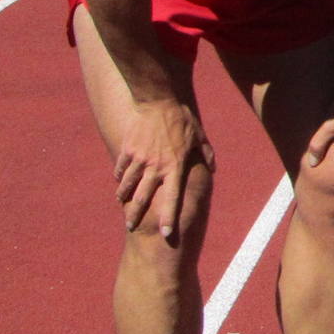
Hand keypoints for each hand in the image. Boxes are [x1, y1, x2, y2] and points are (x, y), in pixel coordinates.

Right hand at [114, 98, 214, 238]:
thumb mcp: (199, 136)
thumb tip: (213, 168)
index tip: (166, 233)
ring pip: (127, 184)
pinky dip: (119, 176)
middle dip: (135, 214)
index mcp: (175, 166)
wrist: (158, 101)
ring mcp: (139, 159)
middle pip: (143, 197)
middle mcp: (155, 166)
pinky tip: (119, 180)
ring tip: (122, 203)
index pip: (173, 197)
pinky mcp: (127, 150)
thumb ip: (207, 154)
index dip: (169, 216)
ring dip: (124, 196)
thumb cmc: (181, 119)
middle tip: (131, 225)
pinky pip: (121, 168)